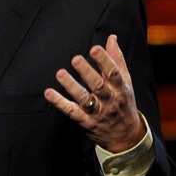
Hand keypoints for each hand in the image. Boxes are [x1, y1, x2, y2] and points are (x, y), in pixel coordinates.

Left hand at [44, 34, 145, 152]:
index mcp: (120, 88)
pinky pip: (71, 112)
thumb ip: (117, 60)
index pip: (113, 73)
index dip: (105, 60)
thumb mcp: (125, 83)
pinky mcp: (86, 122)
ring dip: (71, 86)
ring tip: (60, 73)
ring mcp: (97, 112)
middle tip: (76, 59)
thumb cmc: (123, 103)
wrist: (126, 137)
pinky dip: (60, 102)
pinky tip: (48, 93)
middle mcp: (109, 100)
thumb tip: (112, 37)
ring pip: (84, 99)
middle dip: (87, 73)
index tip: (95, 48)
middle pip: (98, 86)